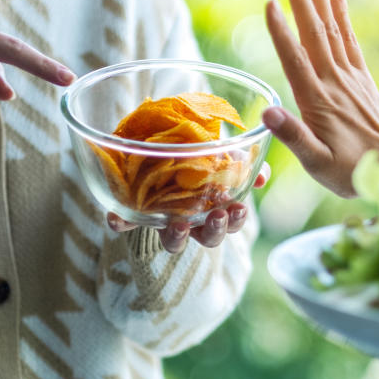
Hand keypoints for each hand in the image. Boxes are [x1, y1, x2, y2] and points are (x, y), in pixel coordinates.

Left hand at [107, 162, 270, 252]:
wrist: (161, 137)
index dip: (234, 220)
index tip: (238, 208)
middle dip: (215, 230)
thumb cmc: (198, 149)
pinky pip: (124, 222)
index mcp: (214, 208)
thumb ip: (242, 162)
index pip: (229, 222)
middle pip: (207, 238)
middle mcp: (191, 220)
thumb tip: (262, 176)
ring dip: (177, 236)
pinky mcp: (132, 212)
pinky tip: (116, 217)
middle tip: (218, 215)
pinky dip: (120, 222)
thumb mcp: (222, 151)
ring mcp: (162, 219)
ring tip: (180, 224)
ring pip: (172, 240)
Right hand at [263, 0, 378, 197]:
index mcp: (317, 101)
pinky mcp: (360, 78)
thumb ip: (294, 137)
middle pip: (314, 31)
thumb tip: (268, 113)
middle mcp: (333, 82)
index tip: (270, 3)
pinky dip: (342, 14)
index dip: (281, 31)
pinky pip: (349, 39)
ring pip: (331, 28)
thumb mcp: (317, 163)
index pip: (295, 59)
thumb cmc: (350, 171)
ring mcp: (349, 77)